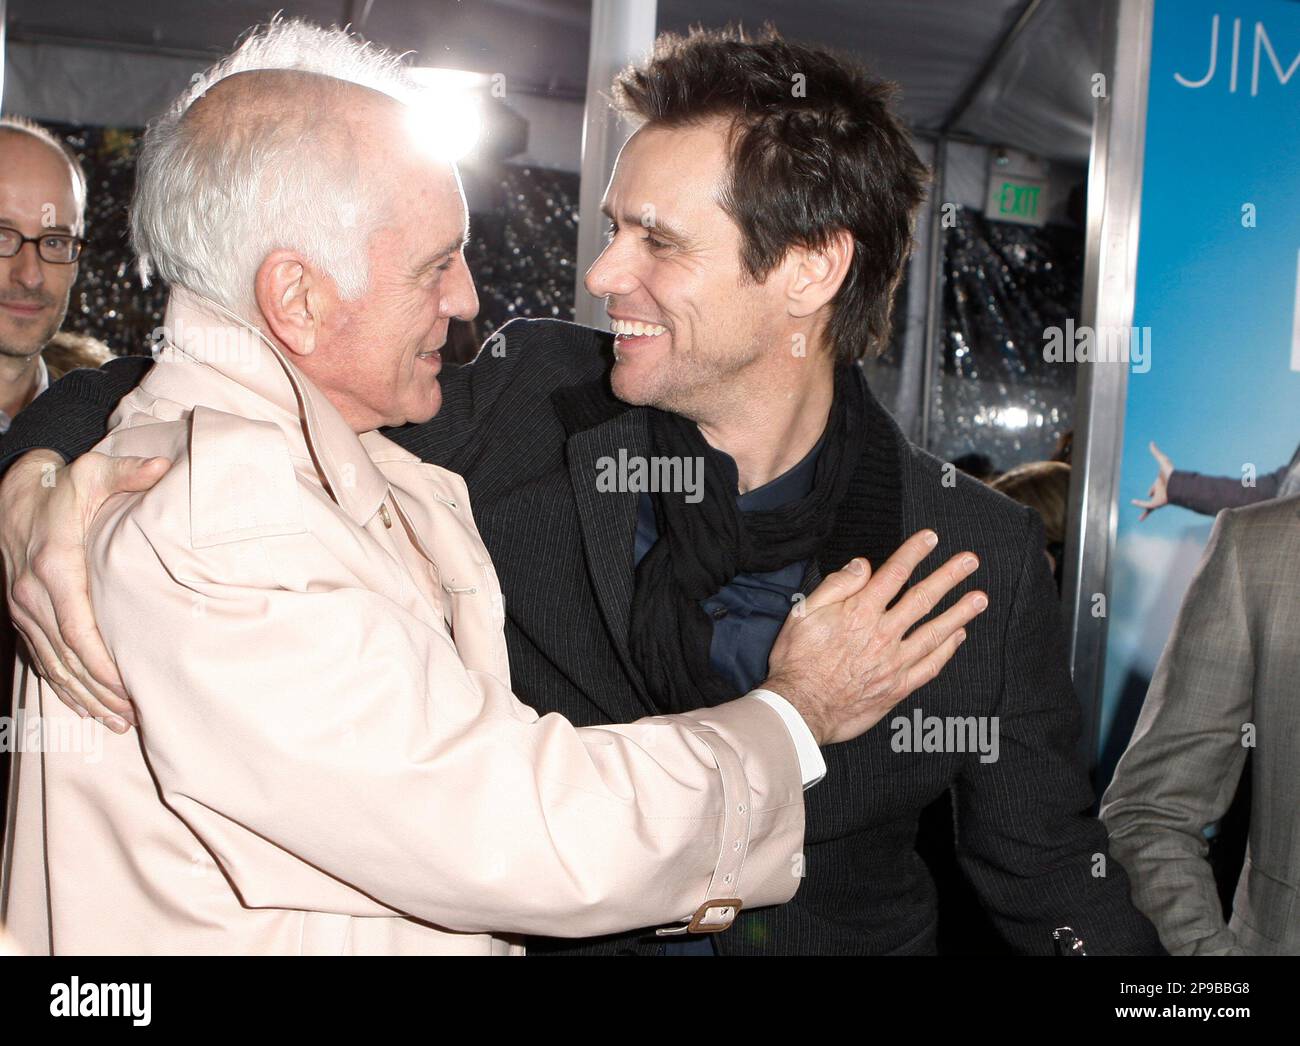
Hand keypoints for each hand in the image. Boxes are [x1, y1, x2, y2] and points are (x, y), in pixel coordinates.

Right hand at [1, 449, 170, 731]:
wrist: (15, 491)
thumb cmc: (63, 485)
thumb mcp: (93, 471)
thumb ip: (128, 472)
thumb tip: (161, 468)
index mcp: (55, 567)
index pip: (78, 631)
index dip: (102, 665)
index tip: (128, 688)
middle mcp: (33, 594)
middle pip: (68, 658)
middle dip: (100, 692)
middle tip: (134, 716)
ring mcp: (23, 607)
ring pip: (53, 664)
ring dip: (83, 696)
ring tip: (116, 721)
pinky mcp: (22, 612)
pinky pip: (40, 658)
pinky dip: (62, 685)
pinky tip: (83, 705)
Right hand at [762, 529, 987, 745]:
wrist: (799, 708)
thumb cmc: (797, 661)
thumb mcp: (804, 613)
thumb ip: (836, 586)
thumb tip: (862, 565)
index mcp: (859, 612)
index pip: (894, 574)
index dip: (914, 552)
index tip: (931, 537)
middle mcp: (882, 634)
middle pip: (923, 598)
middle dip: (949, 576)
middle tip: (970, 561)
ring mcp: (894, 662)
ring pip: (935, 631)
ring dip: (960, 612)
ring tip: (980, 598)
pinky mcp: (897, 687)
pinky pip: (930, 666)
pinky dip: (947, 650)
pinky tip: (959, 637)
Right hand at [1131, 441, 1174, 520]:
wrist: (1177, 484)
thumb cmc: (1172, 473)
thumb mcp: (1162, 460)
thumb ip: (1156, 452)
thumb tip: (1151, 442)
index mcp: (1161, 483)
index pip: (1155, 486)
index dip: (1152, 488)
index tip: (1150, 491)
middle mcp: (1160, 492)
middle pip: (1154, 496)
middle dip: (1151, 499)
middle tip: (1147, 504)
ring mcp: (1158, 498)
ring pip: (1150, 506)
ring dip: (1145, 512)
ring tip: (1140, 519)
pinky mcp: (1156, 504)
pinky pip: (1146, 506)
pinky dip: (1139, 505)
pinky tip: (1132, 502)